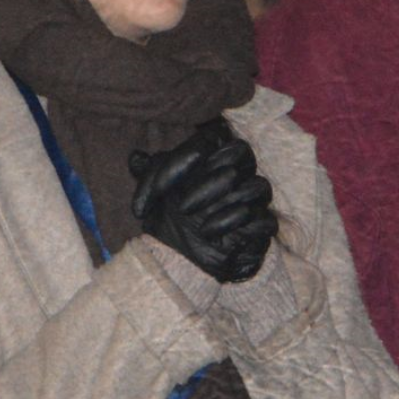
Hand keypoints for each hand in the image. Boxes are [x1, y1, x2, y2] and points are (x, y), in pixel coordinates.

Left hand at [130, 121, 279, 283]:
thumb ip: (150, 176)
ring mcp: (256, 199)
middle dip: (208, 180)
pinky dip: (233, 222)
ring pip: (256, 186)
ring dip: (219, 201)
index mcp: (219, 157)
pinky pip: (262, 217)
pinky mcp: (263, 225)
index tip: (169, 175)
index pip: (215, 137)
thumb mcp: (157, 198)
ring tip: (188, 216)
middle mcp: (242, 172)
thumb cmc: (174, 220)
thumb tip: (135, 158)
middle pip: (242, 155)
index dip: (190, 153)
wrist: (187, 260)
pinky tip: (207, 231)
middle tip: (181, 204)